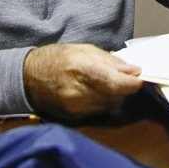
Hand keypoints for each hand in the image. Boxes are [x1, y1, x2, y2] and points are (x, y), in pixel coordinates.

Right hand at [22, 43, 142, 118]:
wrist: (28, 78)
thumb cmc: (57, 58)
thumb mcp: (84, 49)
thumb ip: (110, 61)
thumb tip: (134, 71)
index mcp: (81, 69)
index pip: (114, 83)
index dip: (132, 83)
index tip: (140, 78)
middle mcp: (78, 92)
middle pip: (116, 96)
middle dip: (124, 88)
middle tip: (123, 77)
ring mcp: (75, 108)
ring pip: (110, 105)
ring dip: (114, 95)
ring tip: (105, 83)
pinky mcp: (73, 118)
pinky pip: (99, 111)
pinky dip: (103, 102)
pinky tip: (95, 92)